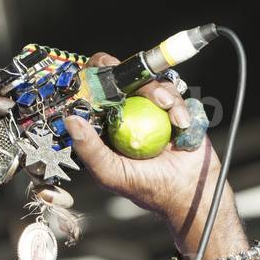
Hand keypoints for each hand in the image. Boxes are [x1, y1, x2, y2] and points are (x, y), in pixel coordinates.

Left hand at [63, 52, 229, 236]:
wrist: (188, 190)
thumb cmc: (145, 187)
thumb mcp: (109, 172)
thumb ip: (89, 149)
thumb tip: (71, 120)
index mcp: (104, 128)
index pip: (94, 96)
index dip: (95, 78)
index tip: (102, 69)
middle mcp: (126, 116)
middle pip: (122, 81)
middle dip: (130, 76)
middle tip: (135, 77)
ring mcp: (149, 110)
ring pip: (149, 83)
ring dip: (158, 91)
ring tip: (167, 108)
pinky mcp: (172, 109)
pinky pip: (172, 94)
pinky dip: (177, 104)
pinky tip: (180, 122)